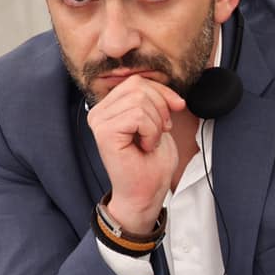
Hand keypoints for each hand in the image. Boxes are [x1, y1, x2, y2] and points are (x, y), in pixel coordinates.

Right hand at [87, 75, 184, 229]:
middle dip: (161, 107)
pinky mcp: (104, 132)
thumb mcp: (157, 122)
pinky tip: (144, 147)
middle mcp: (99, 111)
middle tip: (160, 131)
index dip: (162, 92)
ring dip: (156, 124)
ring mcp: (98, 121)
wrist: (145, 192)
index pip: (137, 81)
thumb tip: (161, 81)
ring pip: (140, 101)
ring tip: (149, 142)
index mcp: (110, 107)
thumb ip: (153, 100)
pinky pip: (138, 116)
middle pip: (139, 86)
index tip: (176, 108)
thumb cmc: (151, 162)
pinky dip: (151, 132)